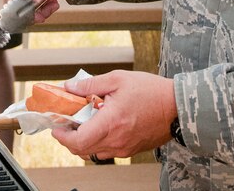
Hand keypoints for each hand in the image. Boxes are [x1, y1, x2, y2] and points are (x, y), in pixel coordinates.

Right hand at [3, 0, 76, 22]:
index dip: (23, 11)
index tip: (40, 16)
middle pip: (14, 5)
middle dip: (34, 12)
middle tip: (52, 7)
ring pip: (20, 7)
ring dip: (38, 10)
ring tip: (54, 3)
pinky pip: (25, 3)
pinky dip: (38, 6)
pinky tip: (50, 1)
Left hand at [52, 70, 176, 159]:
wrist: (177, 106)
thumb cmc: (152, 91)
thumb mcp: (118, 79)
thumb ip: (90, 85)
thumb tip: (69, 87)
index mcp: (111, 122)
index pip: (78, 141)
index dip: (62, 136)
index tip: (56, 127)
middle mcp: (116, 140)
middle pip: (82, 150)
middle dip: (68, 139)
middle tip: (64, 125)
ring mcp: (124, 148)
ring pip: (93, 153)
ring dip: (82, 142)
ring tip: (82, 124)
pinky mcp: (131, 150)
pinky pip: (107, 151)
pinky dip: (97, 142)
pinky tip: (99, 126)